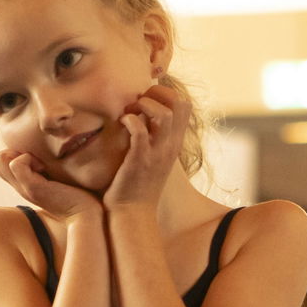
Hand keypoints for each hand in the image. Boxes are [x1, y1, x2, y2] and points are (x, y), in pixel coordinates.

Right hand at [0, 150, 101, 220]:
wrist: (84, 214)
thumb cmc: (76, 195)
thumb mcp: (55, 178)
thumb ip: (45, 168)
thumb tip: (41, 152)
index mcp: (22, 184)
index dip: (10, 153)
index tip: (34, 159)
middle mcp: (19, 187)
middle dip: (13, 151)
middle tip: (36, 161)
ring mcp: (23, 188)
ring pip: (0, 158)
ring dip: (21, 154)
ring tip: (40, 165)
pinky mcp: (32, 188)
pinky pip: (16, 163)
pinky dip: (29, 158)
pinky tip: (44, 168)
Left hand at [102, 84, 190, 208]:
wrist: (132, 213)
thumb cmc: (137, 184)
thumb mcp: (154, 158)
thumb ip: (155, 137)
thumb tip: (145, 117)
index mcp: (175, 143)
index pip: (185, 104)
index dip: (166, 92)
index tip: (147, 98)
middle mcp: (171, 146)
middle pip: (180, 103)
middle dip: (158, 93)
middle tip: (139, 102)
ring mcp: (157, 153)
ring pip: (164, 114)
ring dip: (144, 105)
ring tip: (130, 112)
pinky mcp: (140, 160)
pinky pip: (139, 131)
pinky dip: (129, 120)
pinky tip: (122, 123)